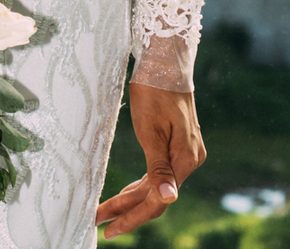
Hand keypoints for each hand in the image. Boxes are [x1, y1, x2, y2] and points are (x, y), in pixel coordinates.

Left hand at [95, 82, 204, 240]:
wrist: (165, 59)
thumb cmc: (153, 90)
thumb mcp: (150, 129)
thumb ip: (159, 167)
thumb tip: (168, 199)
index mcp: (184, 159)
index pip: (158, 201)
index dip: (132, 217)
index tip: (108, 229)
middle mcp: (190, 160)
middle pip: (156, 196)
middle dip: (127, 210)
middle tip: (99, 223)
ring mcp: (187, 152)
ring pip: (157, 184)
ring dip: (133, 198)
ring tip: (107, 211)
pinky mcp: (180, 144)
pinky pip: (160, 171)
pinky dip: (144, 183)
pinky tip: (128, 191)